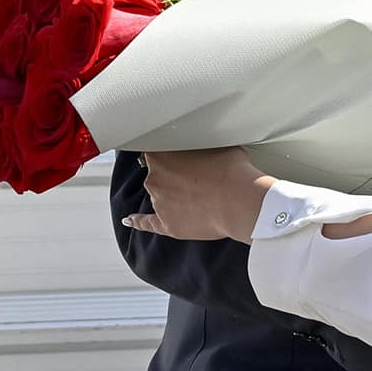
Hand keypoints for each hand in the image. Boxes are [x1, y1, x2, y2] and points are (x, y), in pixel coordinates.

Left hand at [122, 148, 272, 241]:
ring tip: (198, 195)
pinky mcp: (167, 225)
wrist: (240, 203)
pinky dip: (138, 221)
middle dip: (172, 174)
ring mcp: (159, 203)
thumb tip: (205, 146)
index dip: (168, 152)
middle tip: (196, 175)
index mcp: (163, 156)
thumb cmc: (232, 171)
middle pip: (156, 173)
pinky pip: (147, 222)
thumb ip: (201, 146)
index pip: (155, 149)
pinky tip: (131, 220)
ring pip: (159, 195)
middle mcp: (155, 179)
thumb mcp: (218, 145)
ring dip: (172, 194)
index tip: (177, 153)